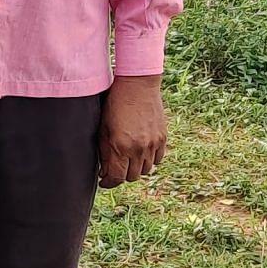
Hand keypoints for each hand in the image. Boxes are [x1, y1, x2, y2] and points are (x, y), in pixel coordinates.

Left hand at [98, 74, 167, 188]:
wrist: (137, 84)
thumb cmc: (115, 103)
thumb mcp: (103, 128)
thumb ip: (104, 152)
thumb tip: (105, 172)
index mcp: (121, 146)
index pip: (116, 178)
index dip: (108, 183)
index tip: (104, 180)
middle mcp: (138, 148)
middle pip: (131, 177)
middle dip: (121, 175)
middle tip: (115, 168)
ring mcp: (153, 144)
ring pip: (145, 170)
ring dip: (136, 168)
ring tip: (128, 159)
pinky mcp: (163, 138)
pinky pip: (158, 160)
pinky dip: (149, 160)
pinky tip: (141, 152)